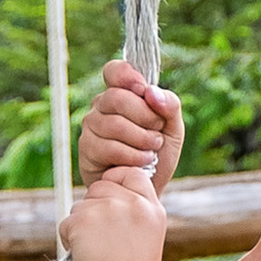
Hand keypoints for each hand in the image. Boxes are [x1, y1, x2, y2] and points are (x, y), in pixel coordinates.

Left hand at [60, 166, 167, 260]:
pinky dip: (69, 238)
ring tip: (95, 252)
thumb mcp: (147, 241)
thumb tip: (111, 199)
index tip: (110, 196)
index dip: (117, 180)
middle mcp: (133, 204)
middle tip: (99, 237)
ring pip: (82, 204)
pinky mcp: (84, 218)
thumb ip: (135, 216)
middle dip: (94, 205)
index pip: (134, 174)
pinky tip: (83, 256)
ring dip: (81, 225)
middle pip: (102, 186)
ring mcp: (108, 208)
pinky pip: (68, 222)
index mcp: (153, 210)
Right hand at [77, 59, 182, 192]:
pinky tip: (143, 162)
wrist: (148, 189)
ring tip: (152, 150)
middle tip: (157, 132)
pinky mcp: (87, 149)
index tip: (143, 88)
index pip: (114, 71)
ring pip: (114, 124)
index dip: (126, 74)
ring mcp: (91, 127)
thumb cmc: (158, 155)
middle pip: (116, 97)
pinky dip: (133, 155)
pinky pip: (109, 147)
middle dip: (144, 116)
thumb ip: (169, 105)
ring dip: (141, 139)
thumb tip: (152, 92)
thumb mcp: (173, 128)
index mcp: (122, 94)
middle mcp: (102, 107)